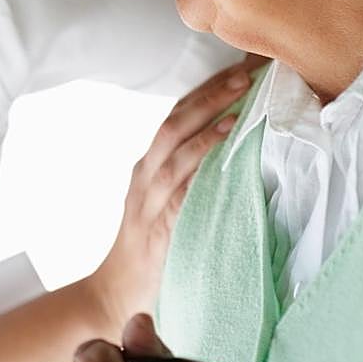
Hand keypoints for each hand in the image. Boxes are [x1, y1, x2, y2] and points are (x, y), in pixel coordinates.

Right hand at [92, 55, 265, 323]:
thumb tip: (234, 154)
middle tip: (247, 70)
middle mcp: (144, 174)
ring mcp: (148, 197)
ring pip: (175, 143)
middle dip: (211, 92)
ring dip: (210, 116)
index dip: (208, 89)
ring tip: (241, 95)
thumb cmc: (149, 250)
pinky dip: (202, 158)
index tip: (241, 67)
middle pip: (176, 119)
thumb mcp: (166, 205)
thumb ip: (190, 179)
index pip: (178, 114)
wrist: (115, 295)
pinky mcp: (157, 224)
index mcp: (149, 166)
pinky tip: (223, 141)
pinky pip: (180, 185)